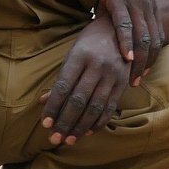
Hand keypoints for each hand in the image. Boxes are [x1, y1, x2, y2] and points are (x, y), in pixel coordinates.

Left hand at [42, 17, 132, 145]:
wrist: (120, 28)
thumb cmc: (89, 42)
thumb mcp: (72, 55)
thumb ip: (61, 78)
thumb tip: (44, 102)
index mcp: (80, 56)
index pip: (64, 87)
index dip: (54, 107)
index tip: (45, 124)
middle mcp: (98, 66)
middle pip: (79, 100)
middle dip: (65, 122)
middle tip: (54, 139)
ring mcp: (113, 74)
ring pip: (95, 107)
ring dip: (81, 127)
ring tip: (69, 140)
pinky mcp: (123, 82)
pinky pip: (110, 107)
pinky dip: (98, 122)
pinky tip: (87, 131)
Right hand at [80, 0, 162, 84]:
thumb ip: (126, 8)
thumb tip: (120, 25)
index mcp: (149, 2)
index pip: (157, 35)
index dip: (153, 56)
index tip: (145, 72)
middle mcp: (146, 3)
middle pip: (153, 40)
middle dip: (147, 63)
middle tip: (138, 81)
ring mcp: (134, 1)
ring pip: (142, 36)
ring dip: (138, 60)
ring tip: (132, 77)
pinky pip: (125, 25)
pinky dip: (127, 43)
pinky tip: (124, 58)